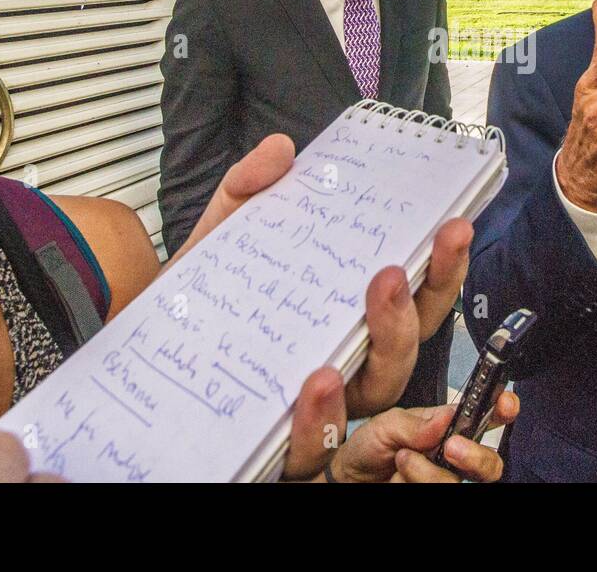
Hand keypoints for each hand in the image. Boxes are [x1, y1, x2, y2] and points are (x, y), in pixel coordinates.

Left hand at [169, 134, 470, 417]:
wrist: (142, 356)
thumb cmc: (200, 303)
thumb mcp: (221, 236)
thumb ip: (247, 190)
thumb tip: (281, 150)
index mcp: (349, 311)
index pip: (416, 294)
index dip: (443, 265)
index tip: (453, 225)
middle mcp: (348, 360)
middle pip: (410, 342)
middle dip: (420, 302)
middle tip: (400, 265)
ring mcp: (319, 406)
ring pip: (379, 391)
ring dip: (387, 345)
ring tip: (376, 301)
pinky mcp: (278, 442)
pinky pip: (314, 447)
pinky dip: (322, 418)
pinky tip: (319, 381)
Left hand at [329, 393, 518, 482]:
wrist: (348, 478)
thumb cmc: (369, 447)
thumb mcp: (387, 424)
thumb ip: (417, 423)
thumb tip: (448, 416)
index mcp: (449, 426)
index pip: (486, 416)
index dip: (503, 409)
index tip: (504, 404)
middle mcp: (453, 456)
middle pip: (489, 462)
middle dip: (475, 455)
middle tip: (450, 447)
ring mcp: (444, 479)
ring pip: (458, 483)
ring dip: (428, 472)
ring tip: (402, 460)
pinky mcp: (433, 494)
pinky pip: (441, 492)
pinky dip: (417, 483)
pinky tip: (400, 476)